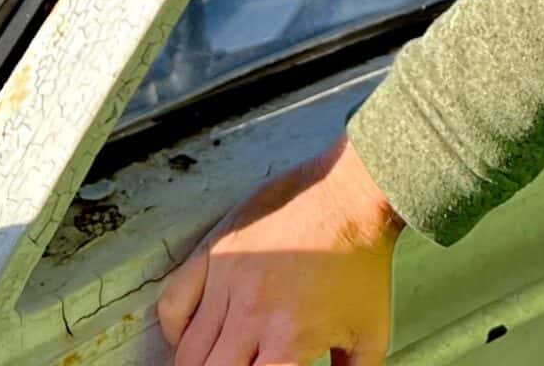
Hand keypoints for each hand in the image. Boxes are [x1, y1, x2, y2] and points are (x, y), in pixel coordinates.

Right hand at [157, 136, 402, 365]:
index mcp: (288, 341)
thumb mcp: (370, 332)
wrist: (350, 194)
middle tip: (240, 365)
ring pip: (187, 350)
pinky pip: (172, 302)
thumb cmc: (362, 261)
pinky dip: (174, 328)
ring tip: (220, 360)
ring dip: (199, 363)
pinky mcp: (213, 252)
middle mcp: (250, 315)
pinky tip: (192, 337)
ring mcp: (226, 281)